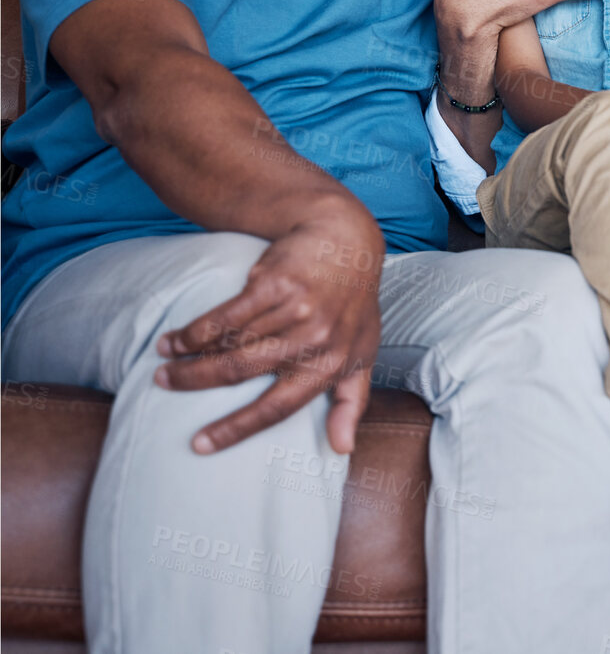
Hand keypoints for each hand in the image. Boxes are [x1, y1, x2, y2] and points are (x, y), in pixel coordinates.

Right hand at [154, 204, 383, 453]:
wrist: (348, 242)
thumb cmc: (353, 306)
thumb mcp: (363, 354)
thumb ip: (352, 402)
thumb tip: (341, 450)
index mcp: (332, 365)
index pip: (278, 408)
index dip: (235, 429)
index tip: (198, 444)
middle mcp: (314, 340)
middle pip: (241, 371)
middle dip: (194, 382)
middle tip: (162, 385)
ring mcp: (295, 309)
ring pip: (228, 342)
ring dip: (188, 355)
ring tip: (164, 360)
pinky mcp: (275, 282)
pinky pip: (225, 314)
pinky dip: (194, 329)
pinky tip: (176, 337)